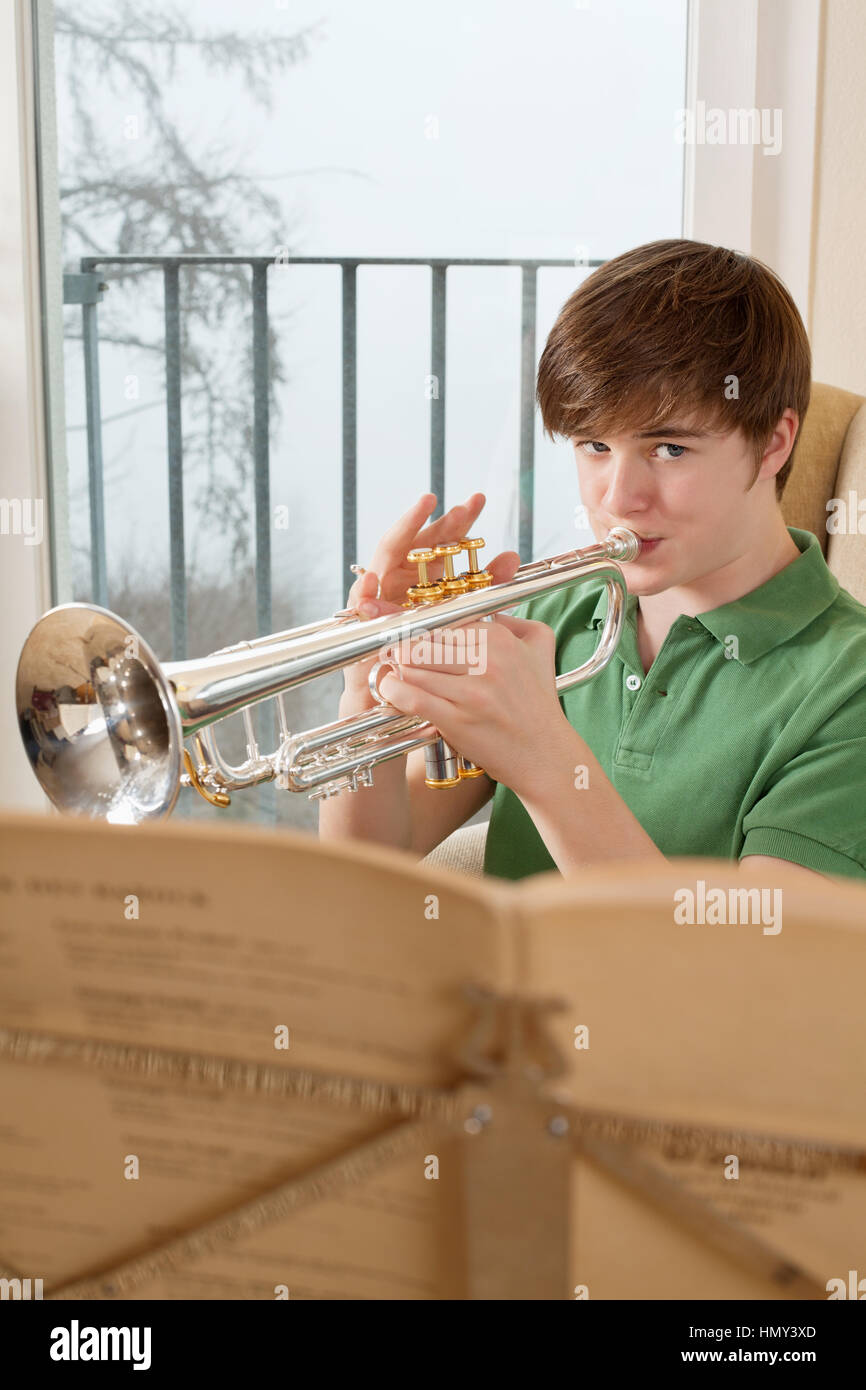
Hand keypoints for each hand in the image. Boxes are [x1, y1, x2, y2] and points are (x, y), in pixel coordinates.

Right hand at [341, 491, 519, 715]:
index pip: (442, 542)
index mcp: (426, 578)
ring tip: (420, 512)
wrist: (402, 698)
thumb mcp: (463, 619)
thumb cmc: (431, 658)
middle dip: (436, 521)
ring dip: (402, 532)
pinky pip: (360, 601)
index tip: (478, 500)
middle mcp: (403, 580)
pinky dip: (365, 589)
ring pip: (387, 557)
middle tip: (455, 504)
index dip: (458, 521)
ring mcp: (381, 594)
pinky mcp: (362, 619)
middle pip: (416, 542)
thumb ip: (484, 589)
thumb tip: (512, 557)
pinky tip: (373, 578)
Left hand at [377, 611, 573, 796]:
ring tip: (394, 672)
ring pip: (413, 665)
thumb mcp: (539, 646)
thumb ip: (513, 620)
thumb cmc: (538, 702)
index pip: (443, 621)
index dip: (423, 629)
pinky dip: (394, 691)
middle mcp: (486, 660)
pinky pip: (413, 697)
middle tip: (396, 654)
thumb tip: (481, 610)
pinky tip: (392, 689)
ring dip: (398, 668)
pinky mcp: (457, 719)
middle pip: (422, 640)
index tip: (413, 637)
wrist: (544, 752)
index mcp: (500, 638)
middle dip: (405, 646)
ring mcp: (471, 691)